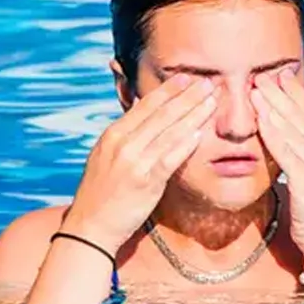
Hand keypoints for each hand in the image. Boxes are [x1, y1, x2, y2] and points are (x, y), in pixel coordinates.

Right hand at [62, 74, 216, 250]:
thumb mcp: (107, 155)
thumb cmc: (102, 191)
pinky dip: (185, 144)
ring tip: (212, 101)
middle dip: (187, 96)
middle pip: (161, 114)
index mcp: (113, 134)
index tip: (188, 78)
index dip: (169, 90)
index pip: (146, 105)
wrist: (90, 225)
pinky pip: (170, 158)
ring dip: (194, 114)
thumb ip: (127, 133)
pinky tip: (201, 132)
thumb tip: (144, 108)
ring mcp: (134, 162)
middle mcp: (122, 144)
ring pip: (170, 132)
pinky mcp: (146, 182)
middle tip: (208, 82)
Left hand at [251, 67, 303, 261]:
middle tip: (259, 73)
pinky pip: (284, 147)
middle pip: (299, 112)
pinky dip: (271, 130)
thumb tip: (278, 120)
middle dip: (278, 91)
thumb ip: (297, 143)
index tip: (274, 73)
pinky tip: (259, 117)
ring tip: (254, 88)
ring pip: (290, 126)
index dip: (291, 89)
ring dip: (271, 105)